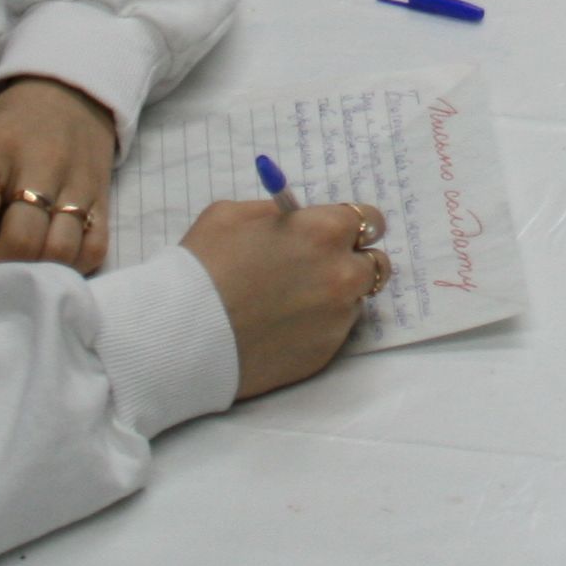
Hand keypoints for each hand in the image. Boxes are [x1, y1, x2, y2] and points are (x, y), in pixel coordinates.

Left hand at [0, 79, 115, 292]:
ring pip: (59, 251)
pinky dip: (70, 270)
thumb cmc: (4, 131)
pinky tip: (48, 270)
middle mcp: (38, 165)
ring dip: (31, 279)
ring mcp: (76, 183)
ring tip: (9, 285)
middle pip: (19, 240)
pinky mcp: (104, 199)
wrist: (66, 95)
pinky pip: (94, 249)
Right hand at [179, 198, 386, 399]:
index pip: (369, 218)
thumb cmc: (205, 264)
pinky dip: (319, 322)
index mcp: (323, 231)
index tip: (335, 230)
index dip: (350, 223)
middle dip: (352, 259)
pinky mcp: (329, 351)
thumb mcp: (232, 214)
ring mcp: (339, 317)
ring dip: (336, 293)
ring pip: (356, 298)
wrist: (189, 331)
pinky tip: (284, 322)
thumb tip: (293, 221)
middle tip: (318, 263)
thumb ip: (276, 215)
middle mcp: (342, 273)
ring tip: (294, 297)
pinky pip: (337, 329)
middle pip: (375, 262)